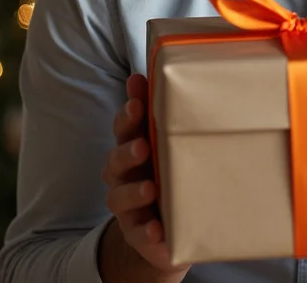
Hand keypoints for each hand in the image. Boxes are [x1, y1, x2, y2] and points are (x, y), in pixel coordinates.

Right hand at [99, 73, 189, 280]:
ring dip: (133, 191)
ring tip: (150, 188)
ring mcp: (128, 205)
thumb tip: (190, 71)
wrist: (167, 228)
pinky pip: (139, 235)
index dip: (128, 113)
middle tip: (142, 145)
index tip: (137, 101)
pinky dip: (147, 234)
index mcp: (134, 147)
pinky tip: (158, 233)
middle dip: (127, 150)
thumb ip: (176, 118)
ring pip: (119, 196)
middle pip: (116, 158)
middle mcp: (124, 174)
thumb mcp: (176, 146)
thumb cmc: (172, 174)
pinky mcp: (138, 234)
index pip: (125, 127)